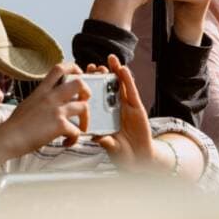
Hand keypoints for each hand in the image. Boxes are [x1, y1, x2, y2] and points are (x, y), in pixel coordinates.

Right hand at [0, 63, 89, 171]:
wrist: (7, 138)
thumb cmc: (14, 125)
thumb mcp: (28, 103)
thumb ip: (41, 99)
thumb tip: (49, 103)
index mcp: (42, 90)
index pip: (59, 68)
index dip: (73, 68)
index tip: (79, 74)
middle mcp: (50, 97)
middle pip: (79, 83)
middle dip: (87, 92)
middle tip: (83, 103)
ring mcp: (56, 110)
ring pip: (84, 107)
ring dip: (85, 120)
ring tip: (80, 128)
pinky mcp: (59, 125)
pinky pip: (77, 131)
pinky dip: (75, 138)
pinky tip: (67, 142)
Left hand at [93, 55, 170, 172]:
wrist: (139, 159)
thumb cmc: (122, 152)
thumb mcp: (110, 146)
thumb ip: (105, 140)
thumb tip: (96, 136)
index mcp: (104, 115)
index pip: (95, 97)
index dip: (89, 85)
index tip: (80, 75)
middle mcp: (114, 108)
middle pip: (106, 87)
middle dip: (100, 75)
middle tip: (92, 66)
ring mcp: (126, 106)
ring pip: (120, 85)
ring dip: (115, 71)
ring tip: (110, 59)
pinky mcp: (137, 107)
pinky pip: (131, 91)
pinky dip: (128, 80)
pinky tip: (123, 70)